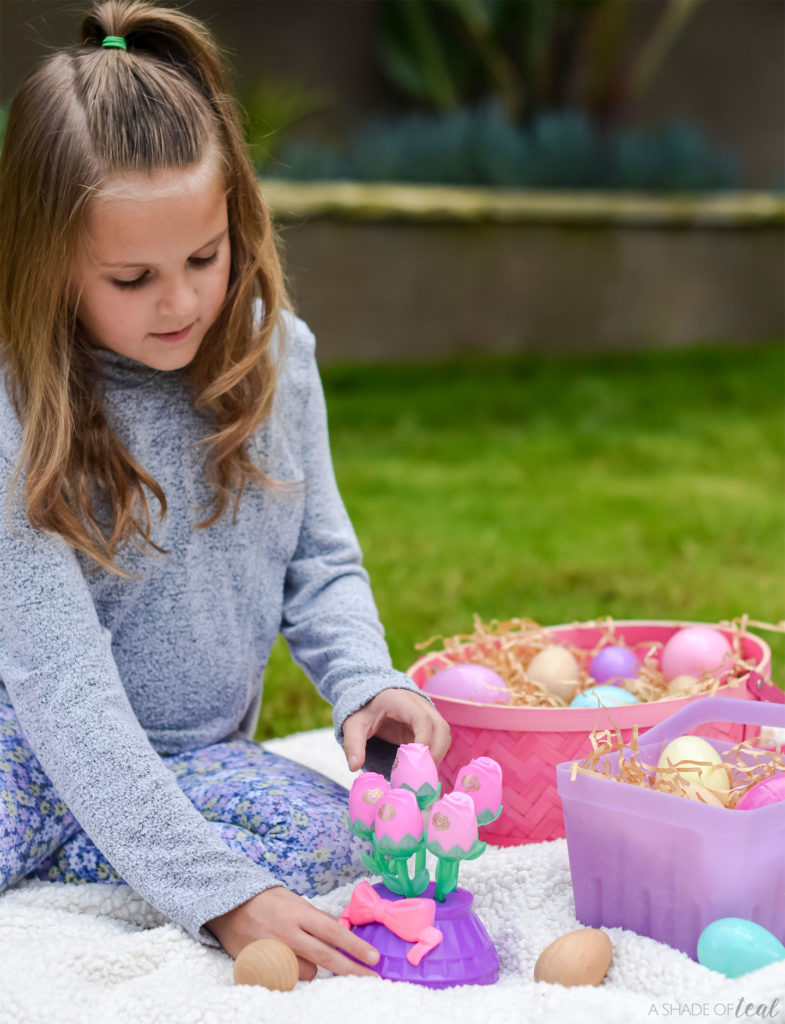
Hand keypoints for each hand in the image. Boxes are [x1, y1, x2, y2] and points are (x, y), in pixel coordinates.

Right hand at [205, 885, 379, 979]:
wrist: (228, 906)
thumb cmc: (266, 901)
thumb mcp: (293, 901)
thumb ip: (313, 919)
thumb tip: (339, 934)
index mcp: (299, 913)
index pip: (333, 932)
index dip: (355, 946)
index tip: (374, 957)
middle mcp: (289, 933)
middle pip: (326, 957)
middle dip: (352, 969)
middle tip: (372, 977)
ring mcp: (275, 951)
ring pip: (307, 972)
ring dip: (311, 967)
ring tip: (295, 951)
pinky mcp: (262, 966)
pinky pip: (287, 979)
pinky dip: (290, 973)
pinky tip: (281, 960)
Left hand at [342, 688, 450, 772]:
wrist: (370, 699)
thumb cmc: (363, 710)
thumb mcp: (353, 726)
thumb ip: (353, 744)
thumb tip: (354, 767)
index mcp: (400, 701)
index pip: (421, 718)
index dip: (423, 740)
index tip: (415, 761)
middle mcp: (419, 703)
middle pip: (439, 726)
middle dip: (436, 751)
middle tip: (423, 774)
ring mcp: (426, 712)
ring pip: (443, 732)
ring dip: (438, 753)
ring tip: (424, 773)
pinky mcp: (427, 723)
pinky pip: (439, 736)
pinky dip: (436, 752)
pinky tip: (424, 767)